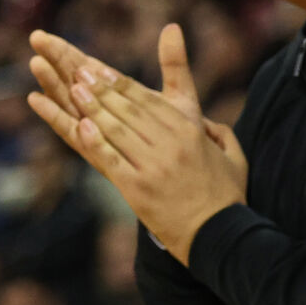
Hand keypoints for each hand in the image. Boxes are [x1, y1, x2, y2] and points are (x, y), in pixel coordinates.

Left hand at [27, 24, 245, 264]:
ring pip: (117, 129)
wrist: (219, 236)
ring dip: (93, 107)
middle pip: (129, 109)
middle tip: (77, 70)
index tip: (99, 68)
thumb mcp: (232, 155)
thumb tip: (204, 119)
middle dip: (101, 88)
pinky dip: (95, 142)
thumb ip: (218, 132)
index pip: (148, 100)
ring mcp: (153, 166)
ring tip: (73, 89)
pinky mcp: (138, 188)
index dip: (120, 83)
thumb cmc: (225, 196)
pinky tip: (80, 126)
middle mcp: (171, 144)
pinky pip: (112, 160)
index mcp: (190, 132)